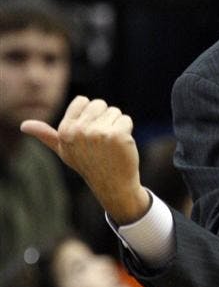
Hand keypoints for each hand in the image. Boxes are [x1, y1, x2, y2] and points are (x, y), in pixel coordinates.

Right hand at [21, 96, 150, 224]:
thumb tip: (24, 125)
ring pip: (114, 111)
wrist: (113, 186)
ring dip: (116, 125)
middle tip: (102, 141)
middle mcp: (79, 131)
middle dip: (104, 119)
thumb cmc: (89, 165)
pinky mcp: (117, 135)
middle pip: (99, 104)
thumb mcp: (65, 150)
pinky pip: (126, 119)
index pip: (82, 100)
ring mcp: (98, 133)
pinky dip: (127, 130)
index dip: (90, 115)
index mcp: (65, 130)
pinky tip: (122, 147)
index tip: (90, 133)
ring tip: (111, 145)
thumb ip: (47, 136)